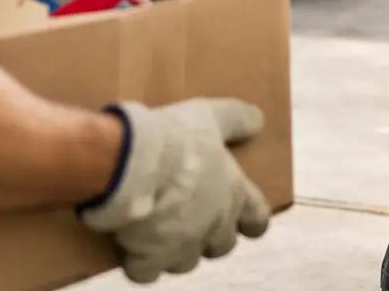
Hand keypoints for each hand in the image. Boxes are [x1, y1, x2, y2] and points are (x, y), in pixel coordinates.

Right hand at [78, 98, 271, 282]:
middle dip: (209, 236)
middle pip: (222, 245)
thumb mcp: (210, 117)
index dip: (252, 221)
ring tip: (156, 228)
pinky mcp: (150, 260)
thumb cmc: (175, 138)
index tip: (246, 221)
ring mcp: (183, 247)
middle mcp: (214, 226)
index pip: (258, 219)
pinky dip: (139, 262)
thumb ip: (236, 120)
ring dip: (174, 250)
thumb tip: (259, 121)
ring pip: (186, 262)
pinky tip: (129, 245)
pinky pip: (146, 271)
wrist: (134, 165)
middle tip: (190, 217)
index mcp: (233, 194)